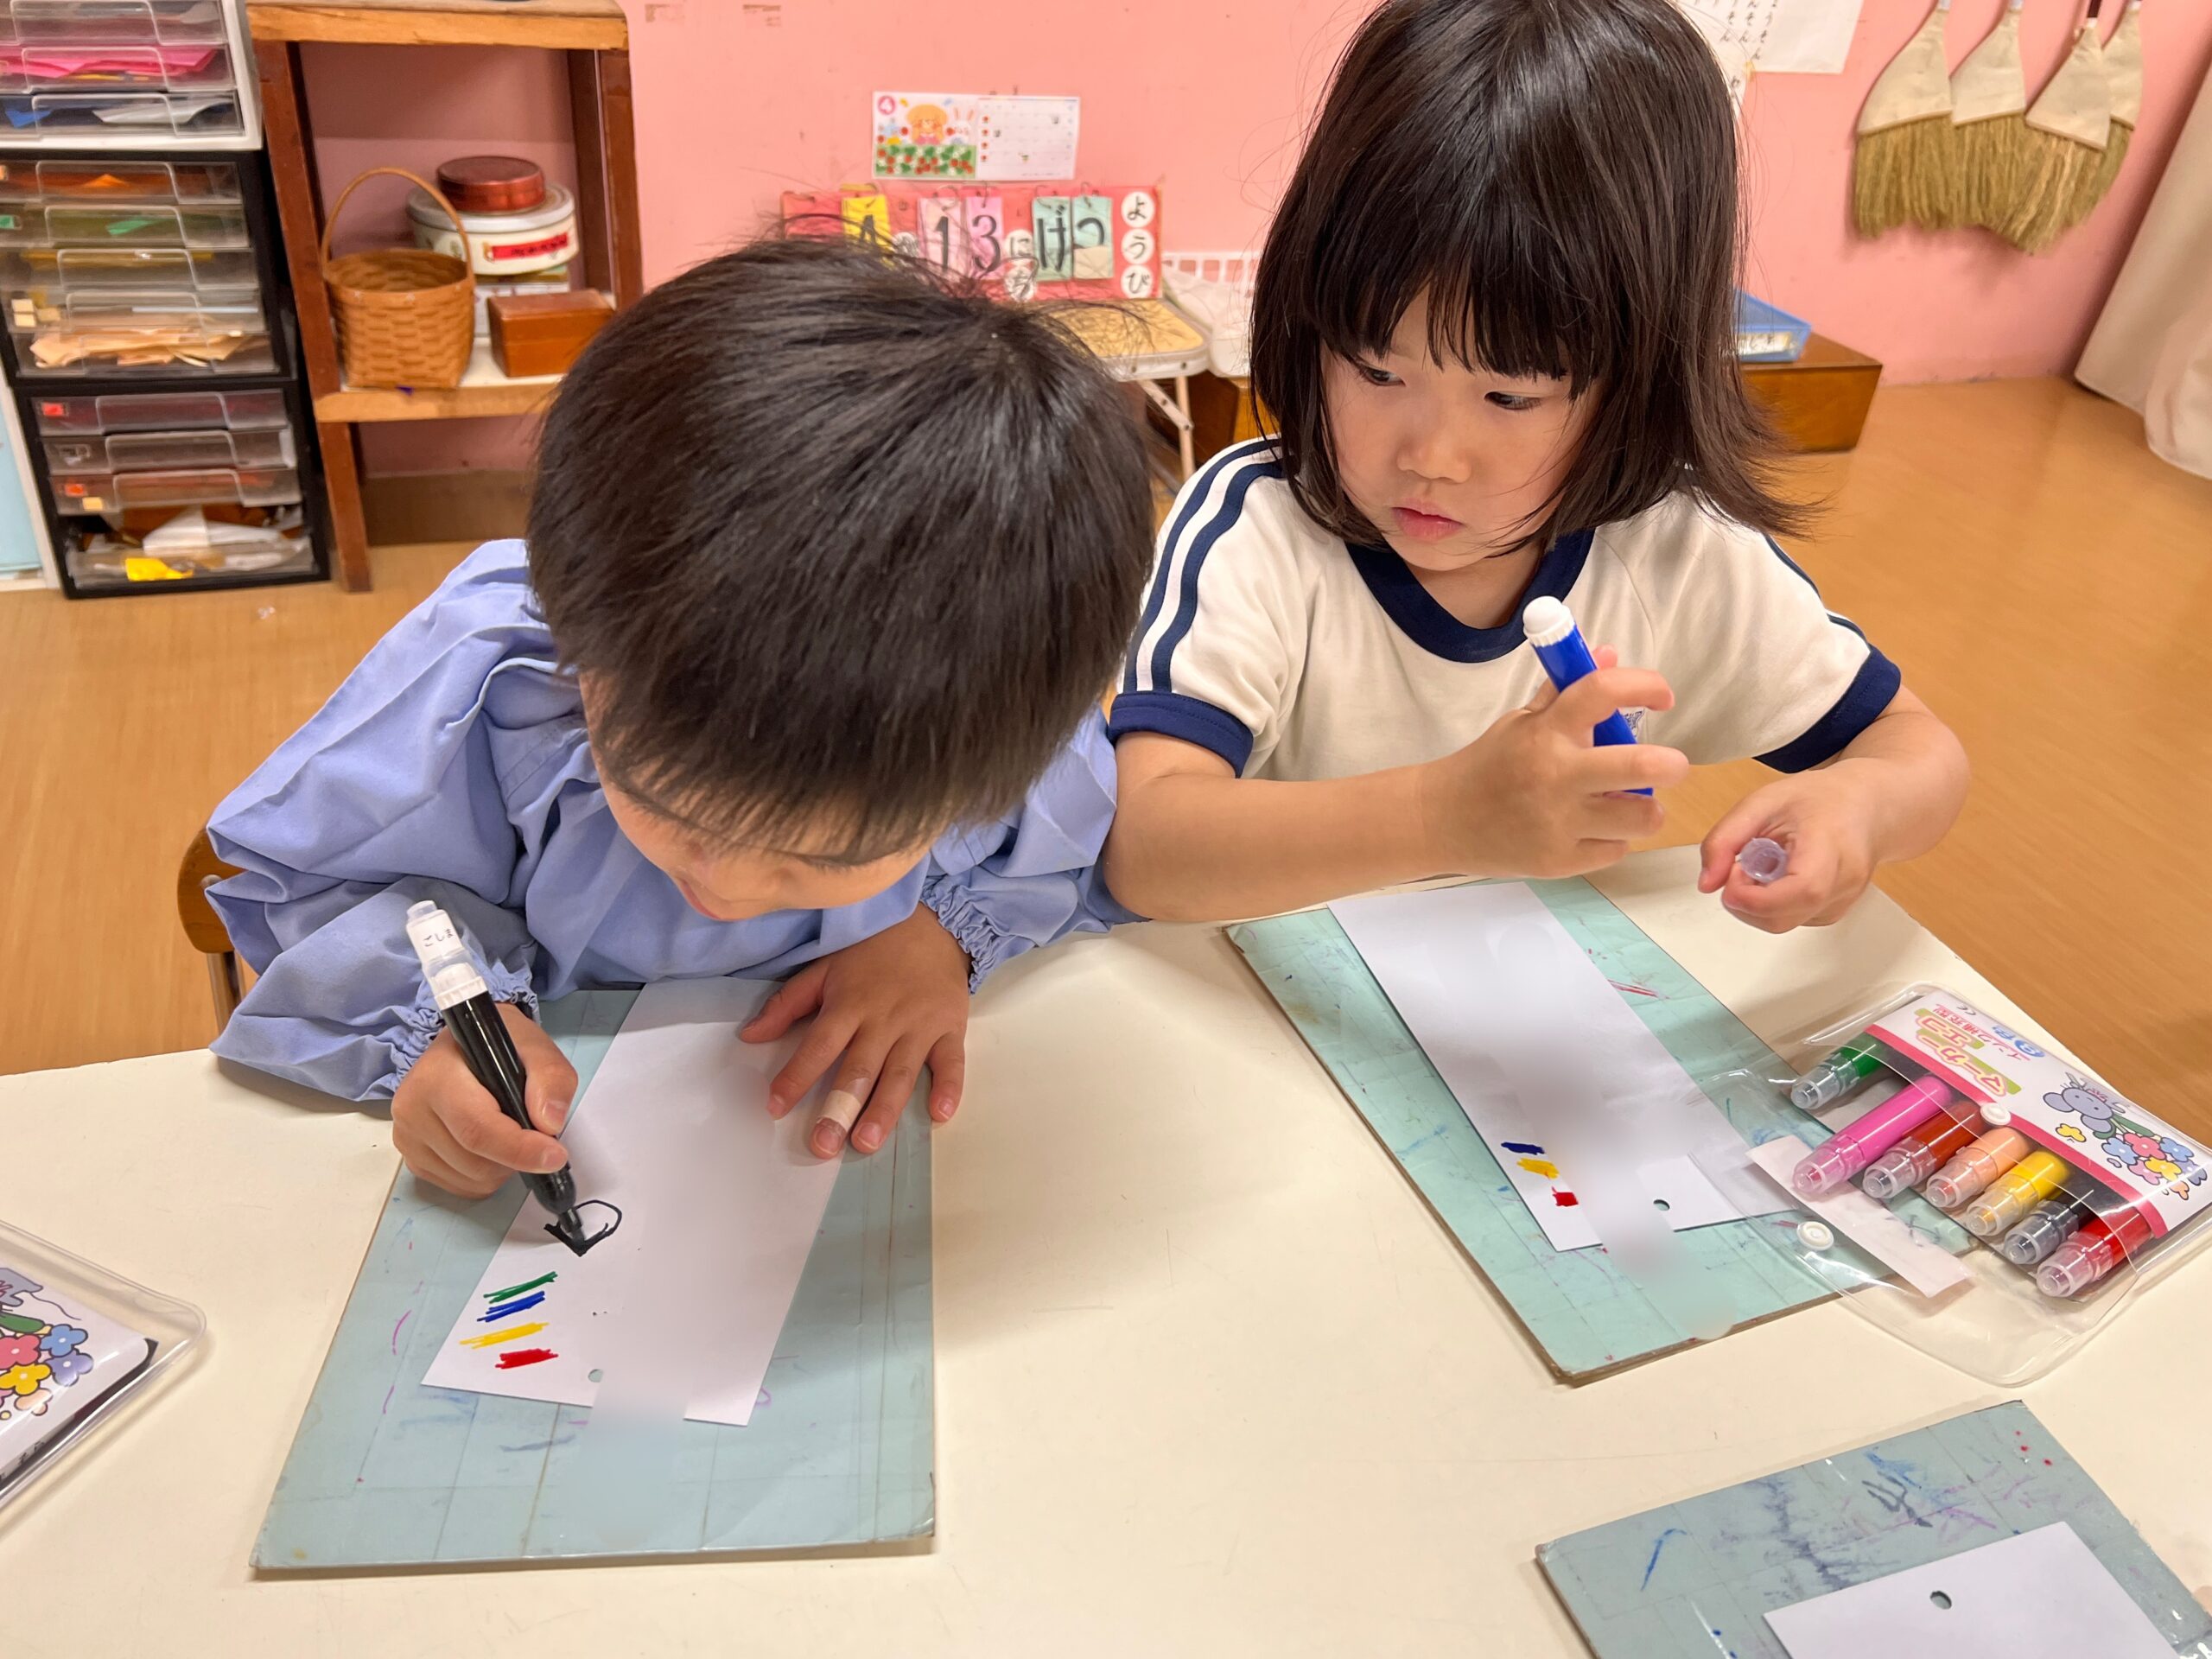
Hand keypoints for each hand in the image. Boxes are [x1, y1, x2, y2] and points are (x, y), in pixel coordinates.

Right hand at [391, 1002, 573, 1197]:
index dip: (520, 1149)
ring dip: (502, 1168)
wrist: (467, 1047)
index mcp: (435, 1077)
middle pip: (475, 1161)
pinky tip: (491, 1147)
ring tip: (509, 1132)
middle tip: (535, 1134)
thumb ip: (550, 1078)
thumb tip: (550, 1124)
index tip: (555, 1156)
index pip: (477, 1129)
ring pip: (470, 1180)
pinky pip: (460, 1187)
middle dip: (517, 1158)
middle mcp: (411, 1109)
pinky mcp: (413, 1159)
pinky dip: (485, 1176)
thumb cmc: (500, 1047)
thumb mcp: (536, 1048)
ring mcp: (407, 1138)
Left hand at [740, 907, 970, 1159]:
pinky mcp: (950, 1028)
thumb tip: (750, 1036)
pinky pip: (951, 1061)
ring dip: (885, 1109)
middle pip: (859, 1068)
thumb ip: (788, 1003)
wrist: (934, 924)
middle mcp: (883, 1019)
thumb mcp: (826, 967)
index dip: (796, 1076)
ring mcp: (919, 1026)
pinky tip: (940, 1114)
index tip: (774, 1106)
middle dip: (840, 1108)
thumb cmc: (873, 950)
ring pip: (900, 1073)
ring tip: (868, 1142)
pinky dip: (949, 1087)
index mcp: (849, 1004)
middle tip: (823, 1145)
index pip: (819, 1045)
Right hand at [1418, 647, 1688, 879]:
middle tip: (1672, 766)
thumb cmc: (1489, 765)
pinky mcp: (1558, 861)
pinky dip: (1612, 839)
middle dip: (1671, 765)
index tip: (1662, 697)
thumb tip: (1609, 654)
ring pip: (1641, 818)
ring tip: (1630, 803)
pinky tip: (1591, 830)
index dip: (1645, 685)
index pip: (1602, 691)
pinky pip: (1615, 850)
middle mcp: (1555, 775)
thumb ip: (1567, 691)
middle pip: (1640, 767)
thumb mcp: (1522, 722)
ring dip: (1646, 809)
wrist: (1441, 820)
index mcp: (1546, 732)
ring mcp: (1558, 823)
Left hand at [1698, 772, 1879, 931]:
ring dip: (1754, 902)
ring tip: (1764, 863)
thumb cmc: (1818, 800)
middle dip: (1744, 899)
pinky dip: (1770, 904)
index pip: (1803, 890)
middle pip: (1783, 917)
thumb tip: (1707, 883)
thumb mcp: (1762, 802)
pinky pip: (1789, 919)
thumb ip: (1725, 839)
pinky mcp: (1832, 913)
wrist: (1864, 809)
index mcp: (1831, 844)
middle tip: (1740, 864)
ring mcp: (1841, 902)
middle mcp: (1844, 881)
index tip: (1730, 879)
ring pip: (1781, 922)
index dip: (1756, 897)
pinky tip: (1778, 875)